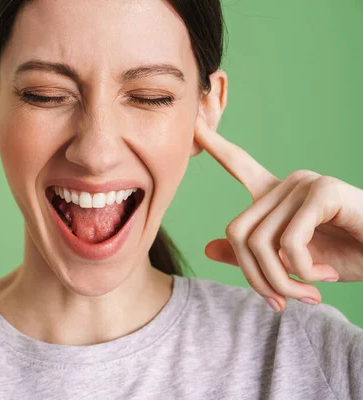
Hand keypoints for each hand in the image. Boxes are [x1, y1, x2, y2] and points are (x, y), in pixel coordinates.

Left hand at [194, 115, 362, 311]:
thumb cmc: (349, 257)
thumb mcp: (293, 263)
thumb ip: (252, 256)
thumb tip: (207, 249)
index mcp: (278, 196)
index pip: (240, 165)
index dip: (216, 146)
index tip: (195, 125)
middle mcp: (288, 184)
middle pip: (237, 233)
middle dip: (257, 278)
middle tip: (282, 301)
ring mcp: (305, 184)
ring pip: (260, 243)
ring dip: (283, 282)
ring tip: (308, 293)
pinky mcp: (323, 192)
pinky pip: (290, 242)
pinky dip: (305, 271)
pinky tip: (328, 275)